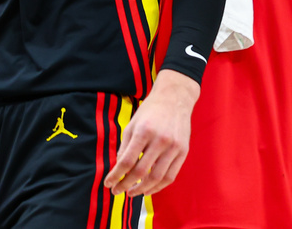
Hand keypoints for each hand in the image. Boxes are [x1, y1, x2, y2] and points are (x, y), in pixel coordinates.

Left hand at [103, 70, 199, 196]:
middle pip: (141, 171)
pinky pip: (171, 176)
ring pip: (157, 178)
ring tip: (131, 193)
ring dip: (143, 189)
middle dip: (126, 184)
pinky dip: (159, 186)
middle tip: (117, 191)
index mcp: (144, 131)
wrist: (174, 99)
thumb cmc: (150, 112)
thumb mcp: (132, 124)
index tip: (108, 183)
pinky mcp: (183, 152)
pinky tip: (148, 190)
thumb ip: (125, 146)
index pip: (127, 161)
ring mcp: (174, 147)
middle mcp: (160, 140)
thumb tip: (118, 168)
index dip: (116, 175)